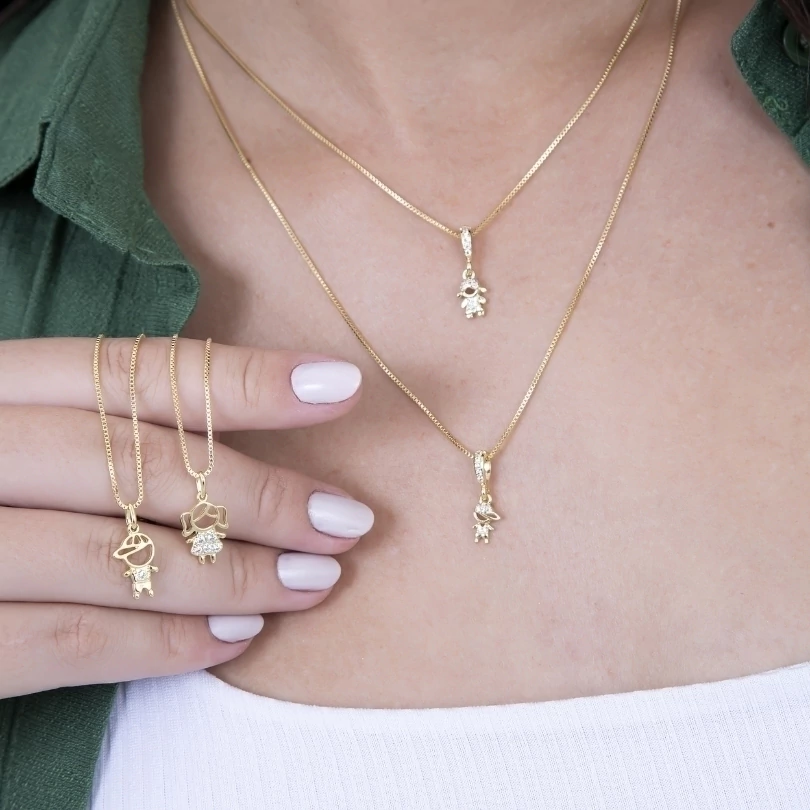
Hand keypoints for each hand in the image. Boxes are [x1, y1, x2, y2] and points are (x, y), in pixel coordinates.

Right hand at [0, 338, 372, 698]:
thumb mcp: (16, 431)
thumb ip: (97, 429)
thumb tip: (236, 438)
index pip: (136, 371)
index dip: (245, 378)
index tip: (341, 384)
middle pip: (139, 464)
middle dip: (257, 496)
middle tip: (346, 521)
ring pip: (114, 558)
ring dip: (232, 575)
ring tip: (313, 583)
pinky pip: (65, 643)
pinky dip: (160, 643)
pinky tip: (233, 640)